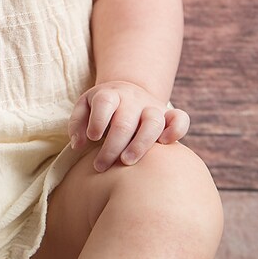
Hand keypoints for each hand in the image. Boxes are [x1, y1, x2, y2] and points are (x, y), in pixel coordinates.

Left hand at [68, 81, 189, 172]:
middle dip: (112, 147)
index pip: (105, 103)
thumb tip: (78, 145)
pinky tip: (165, 143)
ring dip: (140, 144)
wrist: (128, 93)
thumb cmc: (102, 108)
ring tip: (127, 162)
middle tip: (100, 166)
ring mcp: (152, 107)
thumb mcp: (84, 108)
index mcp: (110, 94)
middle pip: (125, 122)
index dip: (98, 121)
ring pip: (153, 121)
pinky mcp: (168, 115)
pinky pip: (180, 119)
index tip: (92, 139)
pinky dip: (177, 130)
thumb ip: (77, 124)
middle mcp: (132, 99)